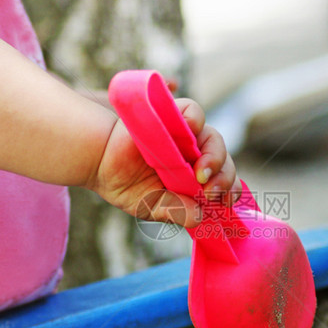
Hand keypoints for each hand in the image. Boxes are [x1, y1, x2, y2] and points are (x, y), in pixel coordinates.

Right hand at [88, 99, 238, 227]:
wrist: (98, 161)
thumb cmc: (125, 183)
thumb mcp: (151, 206)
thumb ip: (175, 211)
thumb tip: (199, 216)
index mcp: (194, 176)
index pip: (223, 180)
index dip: (229, 190)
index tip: (224, 202)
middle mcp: (193, 154)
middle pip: (223, 160)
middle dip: (224, 177)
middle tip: (210, 192)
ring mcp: (184, 134)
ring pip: (213, 138)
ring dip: (214, 156)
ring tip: (201, 173)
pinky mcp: (171, 115)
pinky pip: (192, 111)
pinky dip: (195, 119)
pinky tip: (190, 132)